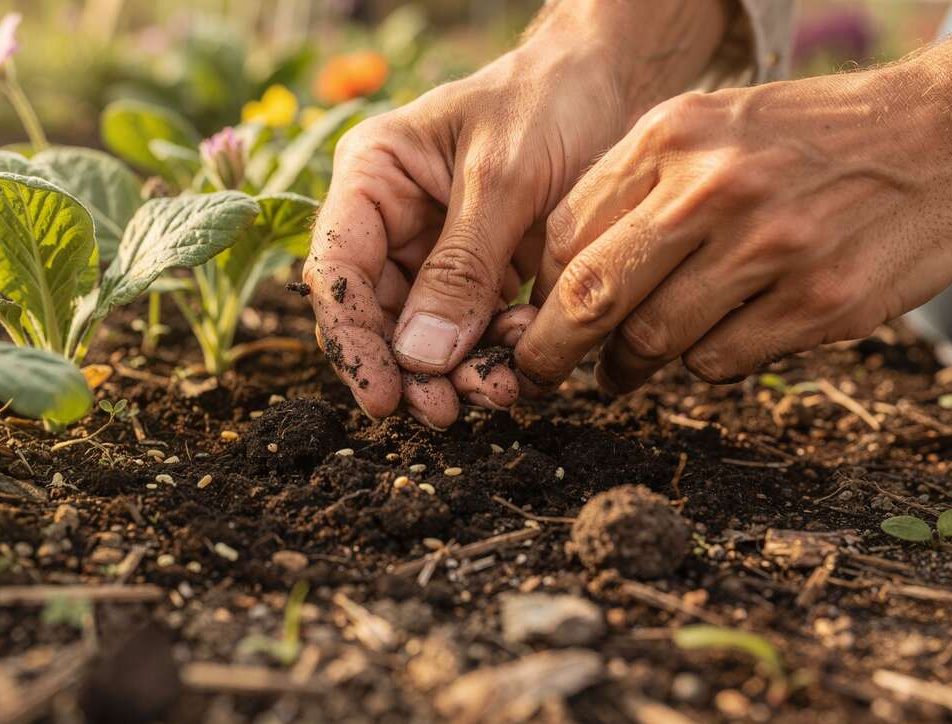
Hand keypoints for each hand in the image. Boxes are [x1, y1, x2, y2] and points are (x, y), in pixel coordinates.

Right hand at [302, 29, 630, 426]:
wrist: (613, 84)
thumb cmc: (549, 102)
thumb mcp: (504, 178)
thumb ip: (461, 266)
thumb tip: (421, 357)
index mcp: (372, 177)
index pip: (338, 270)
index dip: (352, 340)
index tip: (383, 397)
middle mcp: (392, 220)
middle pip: (376, 315)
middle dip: (411, 368)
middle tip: (446, 411)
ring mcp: (435, 252)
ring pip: (425, 335)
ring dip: (457, 371)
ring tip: (500, 390)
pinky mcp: (480, 276)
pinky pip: (474, 332)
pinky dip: (497, 355)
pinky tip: (525, 361)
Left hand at [515, 63, 951, 392]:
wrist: (942, 135)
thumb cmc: (805, 139)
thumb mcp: (711, 128)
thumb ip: (635, 188)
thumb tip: (560, 280)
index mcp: (672, 135)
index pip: (567, 235)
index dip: (542, 292)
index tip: (534, 321)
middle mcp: (715, 188)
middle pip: (593, 295)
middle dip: (551, 351)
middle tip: (539, 375)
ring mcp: (771, 248)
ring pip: (653, 341)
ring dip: (628, 367)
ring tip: (625, 370)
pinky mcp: (820, 303)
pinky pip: (720, 363)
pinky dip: (703, 364)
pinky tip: (717, 340)